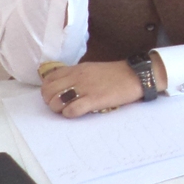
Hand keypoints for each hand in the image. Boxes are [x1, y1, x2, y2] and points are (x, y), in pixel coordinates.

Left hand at [40, 56, 166, 117]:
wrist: (135, 75)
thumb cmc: (115, 74)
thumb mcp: (91, 69)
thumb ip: (76, 75)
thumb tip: (62, 86)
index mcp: (76, 69)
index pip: (48, 79)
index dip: (47, 90)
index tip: (55, 95)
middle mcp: (77, 77)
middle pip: (48, 91)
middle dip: (49, 101)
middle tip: (60, 105)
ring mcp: (85, 88)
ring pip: (55, 101)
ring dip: (58, 109)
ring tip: (68, 110)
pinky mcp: (94, 100)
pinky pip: (71, 110)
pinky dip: (70, 114)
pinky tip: (77, 112)